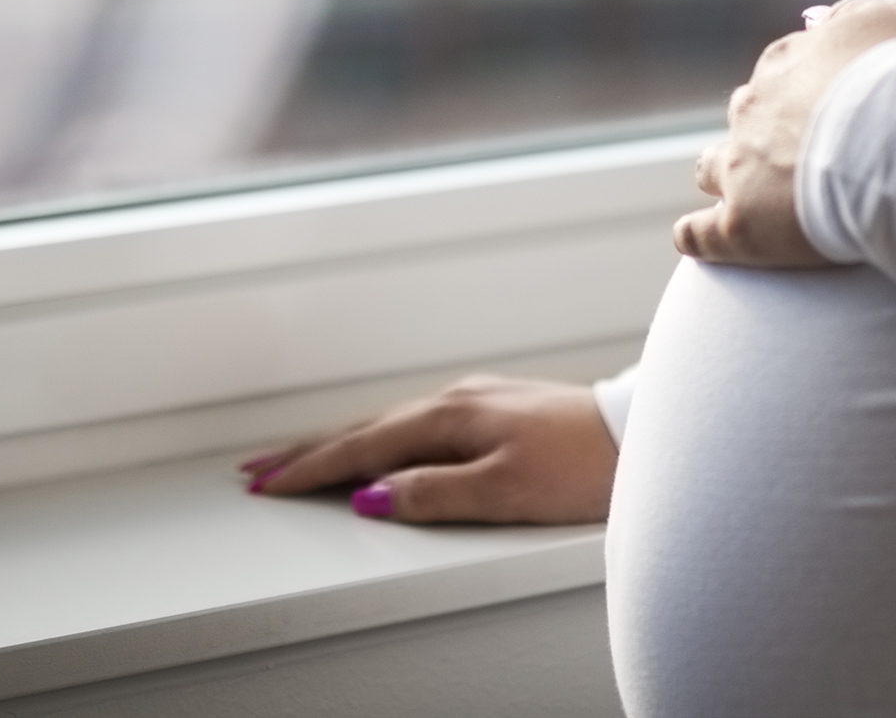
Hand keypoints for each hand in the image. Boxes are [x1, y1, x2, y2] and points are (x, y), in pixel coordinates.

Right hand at [239, 374, 616, 523]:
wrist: (638, 433)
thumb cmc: (579, 464)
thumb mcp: (503, 491)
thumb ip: (432, 493)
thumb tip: (370, 495)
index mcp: (448, 417)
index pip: (361, 447)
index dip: (311, 469)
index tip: (268, 484)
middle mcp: (454, 399)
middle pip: (363, 427)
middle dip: (307, 450)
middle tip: (257, 470)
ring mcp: (473, 399)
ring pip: (386, 421)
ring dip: (338, 440)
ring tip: (300, 459)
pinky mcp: (493, 407)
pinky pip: (413, 420)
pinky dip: (378, 434)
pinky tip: (375, 444)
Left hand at [675, 0, 895, 268]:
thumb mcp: (886, 22)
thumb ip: (847, 18)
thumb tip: (815, 19)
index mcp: (785, 64)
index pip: (779, 75)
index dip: (800, 95)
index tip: (823, 111)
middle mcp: (753, 110)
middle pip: (745, 119)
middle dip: (762, 133)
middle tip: (800, 156)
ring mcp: (742, 167)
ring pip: (713, 168)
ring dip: (723, 176)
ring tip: (743, 195)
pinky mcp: (742, 224)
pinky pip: (701, 233)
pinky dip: (695, 235)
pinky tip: (691, 238)